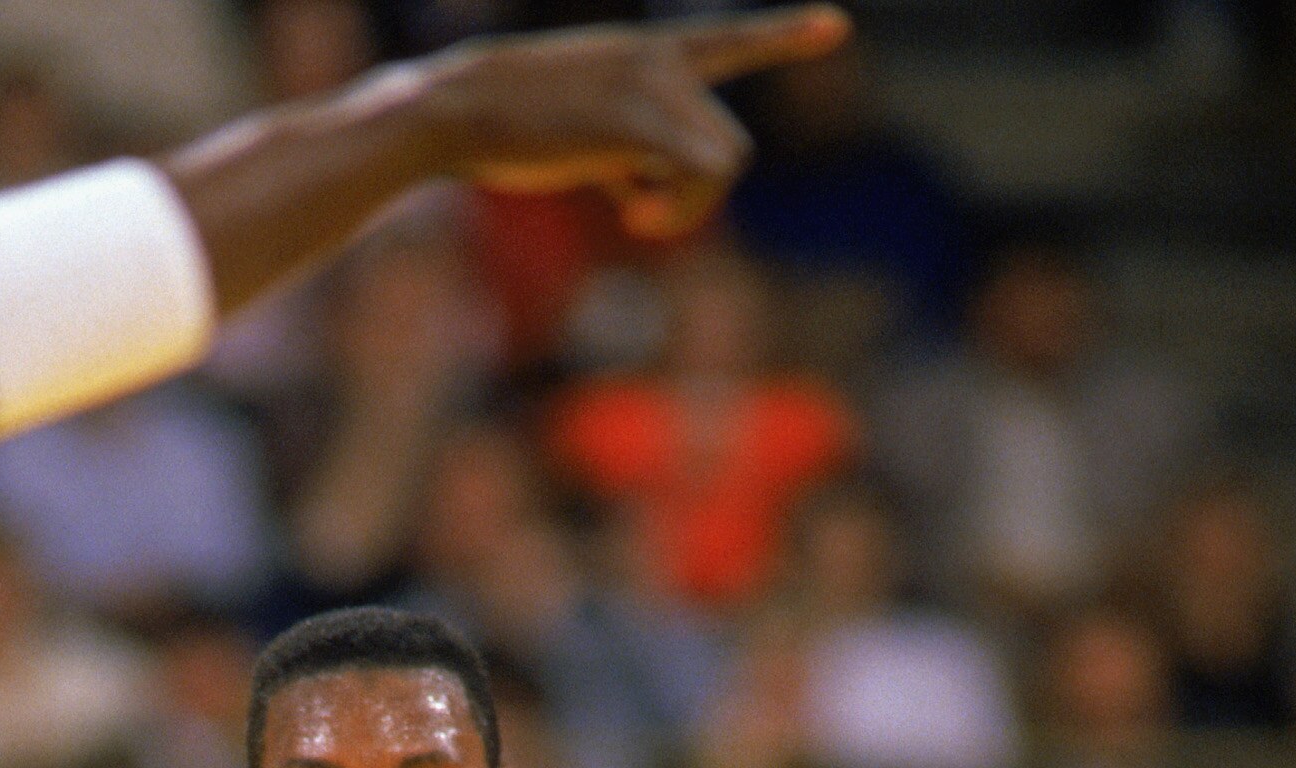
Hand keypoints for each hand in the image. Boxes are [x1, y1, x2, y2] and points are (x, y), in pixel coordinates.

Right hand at [434, 10, 849, 232]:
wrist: (459, 107)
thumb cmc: (505, 128)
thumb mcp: (579, 131)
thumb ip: (628, 150)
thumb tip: (648, 196)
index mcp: (647, 55)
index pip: (726, 43)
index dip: (783, 36)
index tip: (836, 26)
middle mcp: (661, 60)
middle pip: (729, 148)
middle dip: (695, 197)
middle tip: (635, 212)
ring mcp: (653, 84)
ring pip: (724, 165)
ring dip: (684, 206)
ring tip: (628, 208)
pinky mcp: (641, 117)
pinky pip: (702, 174)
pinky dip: (676, 209)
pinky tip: (628, 213)